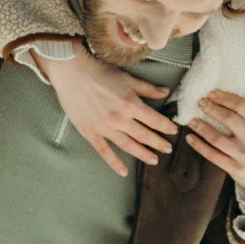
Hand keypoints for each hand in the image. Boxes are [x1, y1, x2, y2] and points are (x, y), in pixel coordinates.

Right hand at [39, 45, 175, 175]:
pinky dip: (115, 163)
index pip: (154, 120)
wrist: (70, 72)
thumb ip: (147, 88)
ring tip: (154, 160)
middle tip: (168, 149)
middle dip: (158, 143)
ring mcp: (105, 128)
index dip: (166, 127)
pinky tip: (123, 172)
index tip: (173, 132)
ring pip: (128, 145)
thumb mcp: (126, 77)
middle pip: (144, 135)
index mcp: (131, 103)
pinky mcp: (91, 133)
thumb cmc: (98, 71)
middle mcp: (120, 118)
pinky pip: (105, 152)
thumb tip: (166, 92)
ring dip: (143, 154)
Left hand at [186, 88, 244, 206]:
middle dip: (212, 109)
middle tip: (200, 102)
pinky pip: (212, 156)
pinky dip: (199, 146)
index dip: (225, 98)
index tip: (212, 93)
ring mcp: (244, 156)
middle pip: (230, 120)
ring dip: (202, 127)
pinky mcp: (233, 168)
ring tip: (192, 119)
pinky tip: (190, 138)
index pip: (243, 107)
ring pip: (218, 138)